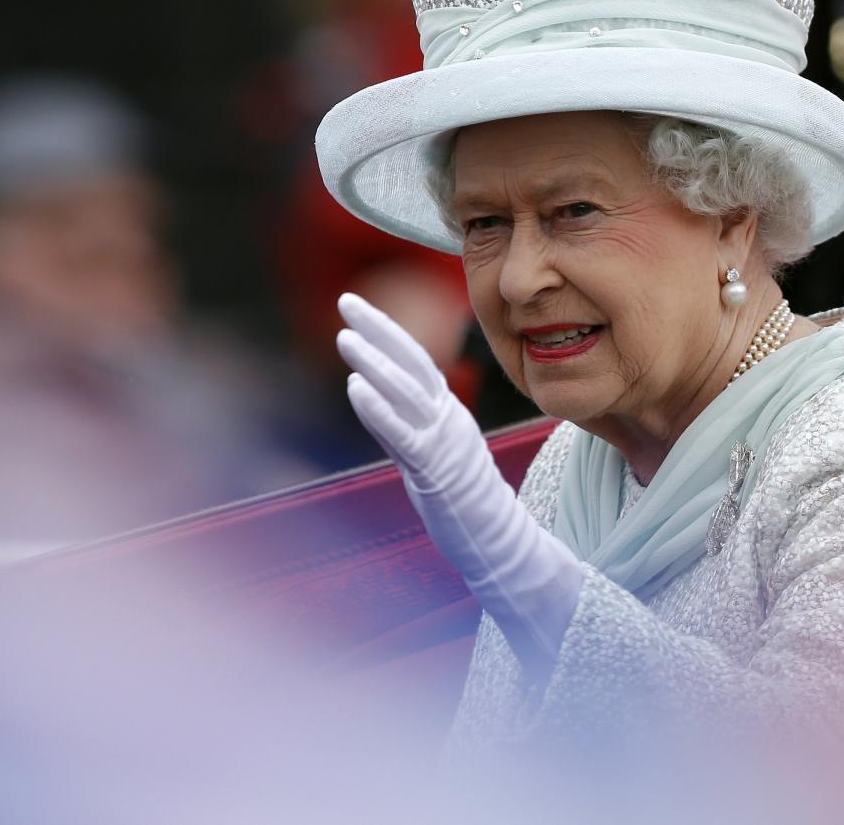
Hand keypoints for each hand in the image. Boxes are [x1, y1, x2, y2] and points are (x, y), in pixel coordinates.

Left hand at [336, 293, 582, 674]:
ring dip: (375, 362)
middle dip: (379, 328)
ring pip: (408, 392)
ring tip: (345, 338)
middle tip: (347, 300)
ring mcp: (444, 442)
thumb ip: (405, 424)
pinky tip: (356, 388)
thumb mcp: (432, 451)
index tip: (358, 307)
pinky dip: (379, 410)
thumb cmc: (463, 501)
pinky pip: (404, 435)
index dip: (388, 330)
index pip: (416, 360)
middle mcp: (448, 418)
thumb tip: (371, 395)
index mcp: (448, 412)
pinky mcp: (436, 471)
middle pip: (413, 361)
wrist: (499, 542)